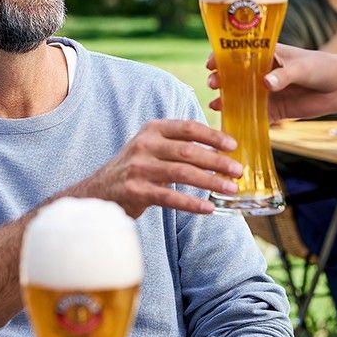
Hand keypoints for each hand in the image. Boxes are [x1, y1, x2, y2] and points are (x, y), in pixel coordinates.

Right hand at [75, 119, 242, 217]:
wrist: (97, 192)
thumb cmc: (133, 169)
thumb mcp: (151, 147)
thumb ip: (177, 144)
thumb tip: (218, 149)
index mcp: (152, 130)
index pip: (188, 127)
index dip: (213, 135)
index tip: (233, 145)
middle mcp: (144, 145)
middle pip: (188, 151)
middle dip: (217, 161)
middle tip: (238, 170)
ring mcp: (138, 168)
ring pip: (182, 173)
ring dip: (210, 181)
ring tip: (230, 189)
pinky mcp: (136, 191)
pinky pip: (170, 197)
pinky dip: (192, 203)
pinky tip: (208, 208)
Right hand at [209, 43, 336, 121]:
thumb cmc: (322, 67)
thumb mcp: (302, 67)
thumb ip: (284, 75)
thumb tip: (266, 83)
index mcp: (267, 54)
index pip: (238, 53)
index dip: (222, 57)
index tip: (211, 63)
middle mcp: (263, 72)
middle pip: (236, 76)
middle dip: (221, 79)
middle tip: (213, 84)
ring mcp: (268, 92)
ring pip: (242, 96)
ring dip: (227, 99)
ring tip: (216, 104)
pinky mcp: (276, 109)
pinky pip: (256, 116)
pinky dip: (243, 119)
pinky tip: (231, 122)